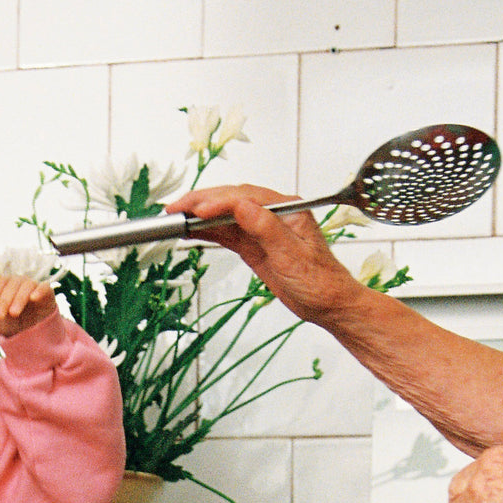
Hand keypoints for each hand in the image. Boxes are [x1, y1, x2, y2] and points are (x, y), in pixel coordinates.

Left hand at [0, 276, 56, 338]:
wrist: (29, 334)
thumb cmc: (9, 323)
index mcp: (5, 285)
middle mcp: (19, 282)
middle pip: (11, 284)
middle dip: (4, 301)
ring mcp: (33, 286)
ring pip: (26, 285)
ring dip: (19, 299)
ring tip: (13, 313)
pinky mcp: (47, 292)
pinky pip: (44, 287)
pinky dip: (39, 290)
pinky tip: (33, 298)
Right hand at [165, 183, 358, 325]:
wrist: (327, 304)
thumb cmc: (319, 281)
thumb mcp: (292, 255)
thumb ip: (266, 228)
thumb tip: (242, 205)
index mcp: (286, 209)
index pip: (244, 197)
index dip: (217, 202)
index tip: (197, 211)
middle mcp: (272, 214)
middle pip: (230, 200)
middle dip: (200, 203)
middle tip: (174, 210)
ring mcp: (261, 229)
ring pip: (225, 215)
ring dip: (199, 216)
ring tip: (175, 218)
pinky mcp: (254, 245)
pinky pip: (227, 233)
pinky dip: (208, 231)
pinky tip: (191, 230)